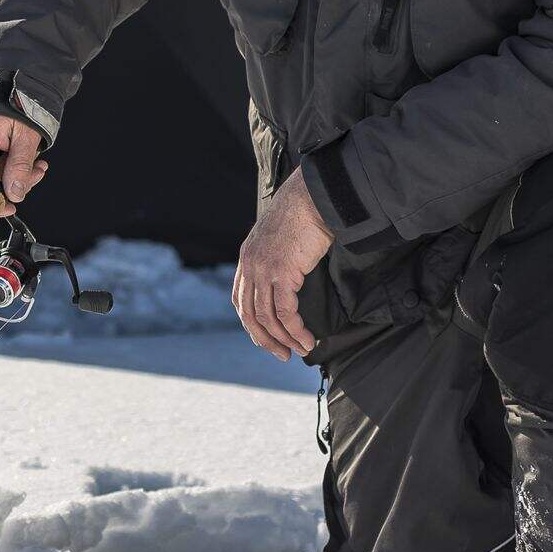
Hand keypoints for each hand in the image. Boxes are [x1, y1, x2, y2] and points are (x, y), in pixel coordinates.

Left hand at [232, 168, 332, 359]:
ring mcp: (263, 270)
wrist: (312, 197)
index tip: (267, 338)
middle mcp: (250, 265)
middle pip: (249, 314)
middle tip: (282, 354)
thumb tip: (292, 278)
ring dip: (285, 339)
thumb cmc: (304, 214)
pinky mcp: (281, 273)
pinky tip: (307, 339)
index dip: (251, 324)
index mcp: (247, 257)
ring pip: (268, 318)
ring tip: (301, 350)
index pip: (240, 300)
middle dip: (265, 339)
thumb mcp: (282, 239)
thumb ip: (279, 258)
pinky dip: (296, 330)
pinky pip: (285, 312)